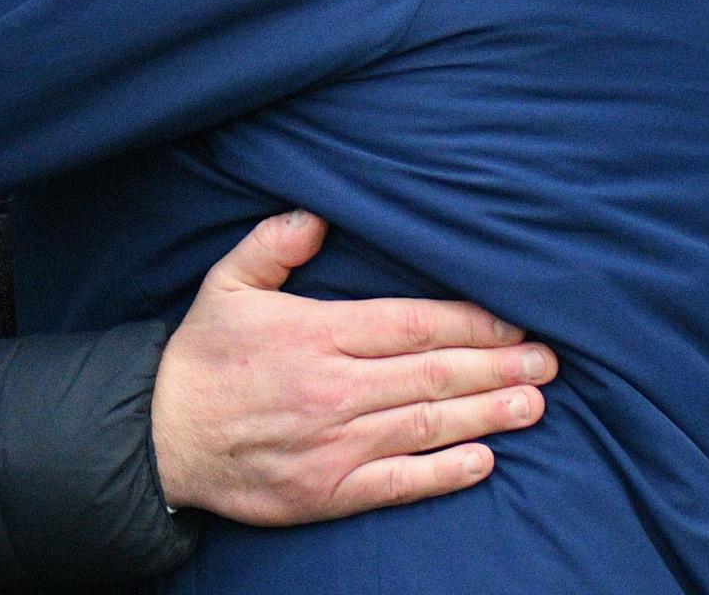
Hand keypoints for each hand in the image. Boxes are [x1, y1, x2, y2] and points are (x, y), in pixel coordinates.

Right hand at [151, 210, 553, 524]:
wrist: (159, 437)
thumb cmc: (201, 357)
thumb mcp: (227, 283)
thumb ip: (274, 244)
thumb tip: (317, 215)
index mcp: (317, 334)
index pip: (412, 325)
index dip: (470, 323)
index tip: (513, 321)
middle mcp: (335, 390)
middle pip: (434, 374)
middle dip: (499, 365)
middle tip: (549, 360)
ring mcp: (335, 446)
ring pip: (428, 425)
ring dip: (489, 414)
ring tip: (535, 403)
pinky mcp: (329, 492)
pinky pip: (400, 482)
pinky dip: (446, 472)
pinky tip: (485, 459)